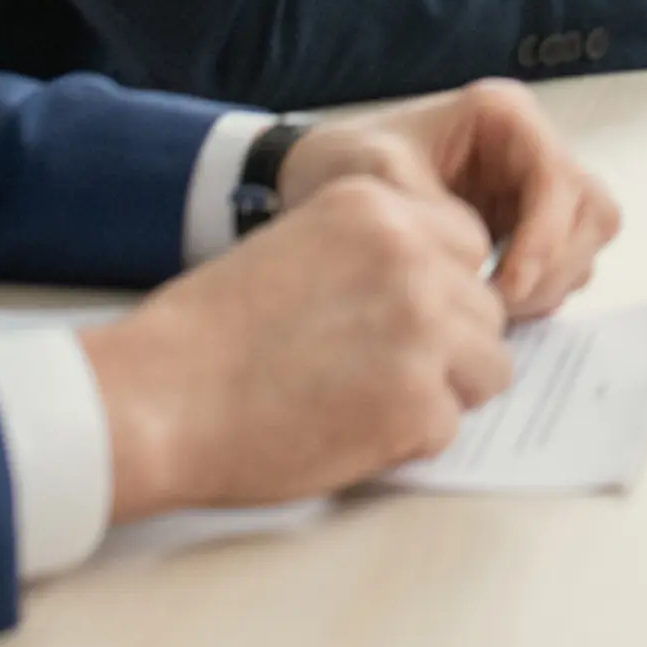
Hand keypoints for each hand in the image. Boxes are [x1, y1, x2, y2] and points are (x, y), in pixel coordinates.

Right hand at [82, 177, 510, 523]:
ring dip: (441, 393)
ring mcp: (424, 327)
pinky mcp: (420, 402)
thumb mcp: (298, 247)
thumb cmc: (210, 333)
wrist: (157, 398)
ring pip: (489, 367)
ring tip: (367, 402)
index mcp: (380, 206)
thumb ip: (373, 256)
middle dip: (447, 347)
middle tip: (377, 374)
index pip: (467, 245)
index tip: (397, 321)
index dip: (439, 292)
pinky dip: (408, 440)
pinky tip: (348, 431)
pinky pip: (450, 426)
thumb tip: (438, 291)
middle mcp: (414, 255)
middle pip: (484, 309)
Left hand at [278, 83, 620, 318]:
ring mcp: (532, 186)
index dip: (544, 237)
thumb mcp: (375, 177)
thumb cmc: (341, 164)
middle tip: (504, 306)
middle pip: (590, 209)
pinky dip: (542, 288)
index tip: (506, 288)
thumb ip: (432, 215)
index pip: (558, 178)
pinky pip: (564, 260)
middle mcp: (530, 145)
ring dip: (554, 280)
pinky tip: (493, 303)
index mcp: (504, 115)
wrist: (312, 179)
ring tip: (496, 309)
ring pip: (587, 237)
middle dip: (556, 264)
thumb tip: (483, 262)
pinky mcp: (526, 223)